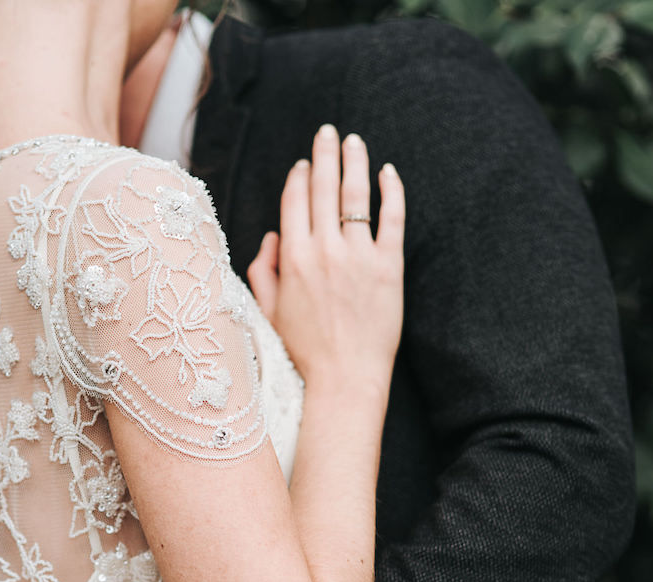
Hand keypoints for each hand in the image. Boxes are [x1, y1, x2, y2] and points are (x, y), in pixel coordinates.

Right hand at [247, 123, 405, 393]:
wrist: (344, 378)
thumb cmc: (304, 352)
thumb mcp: (268, 313)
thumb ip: (261, 272)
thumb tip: (270, 238)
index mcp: (292, 259)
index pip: (293, 202)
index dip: (298, 177)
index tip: (303, 164)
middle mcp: (324, 250)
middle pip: (322, 188)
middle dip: (324, 154)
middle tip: (327, 131)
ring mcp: (358, 256)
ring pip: (355, 195)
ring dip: (354, 162)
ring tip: (354, 140)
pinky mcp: (389, 267)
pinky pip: (391, 218)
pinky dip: (391, 191)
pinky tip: (388, 172)